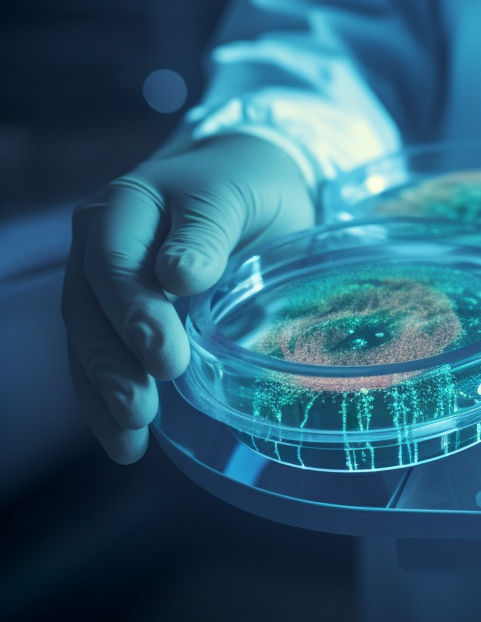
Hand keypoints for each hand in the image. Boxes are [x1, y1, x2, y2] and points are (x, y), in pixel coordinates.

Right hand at [62, 135, 313, 462]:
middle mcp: (99, 246)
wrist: (249, 182)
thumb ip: (208, 231)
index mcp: (124, 207)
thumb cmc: (244, 189)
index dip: (133, 310)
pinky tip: (127, 444)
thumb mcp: (233, 196)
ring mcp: (101, 286)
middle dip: (114, 362)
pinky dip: (108, 404)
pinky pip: (100, 363)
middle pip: (88, 308)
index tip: (164, 353)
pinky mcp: (116, 321)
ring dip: (105, 392)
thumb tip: (180, 276)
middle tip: (144, 404)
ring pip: (86, 342)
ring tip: (132, 433)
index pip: (114, 261)